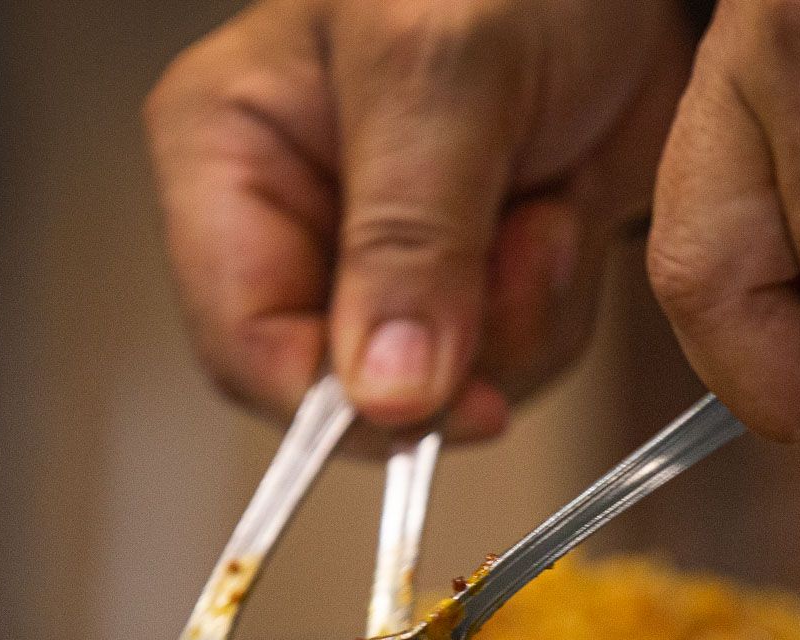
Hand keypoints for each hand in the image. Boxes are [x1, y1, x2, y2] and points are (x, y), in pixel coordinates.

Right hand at [147, 0, 695, 442]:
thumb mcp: (444, 75)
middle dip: (458, 345)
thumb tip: (384, 393)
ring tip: (546, 201)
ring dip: (524, 316)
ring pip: (447, 387)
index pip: (244, 344)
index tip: (433, 405)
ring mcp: (394, 261)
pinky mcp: (477, 278)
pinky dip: (561, 302)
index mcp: (232, 158)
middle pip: (353, 387)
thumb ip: (409, 236)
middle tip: (523, 246)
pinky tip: (567, 211)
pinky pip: (518, 360)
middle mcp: (303, 223)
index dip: (334, 403)